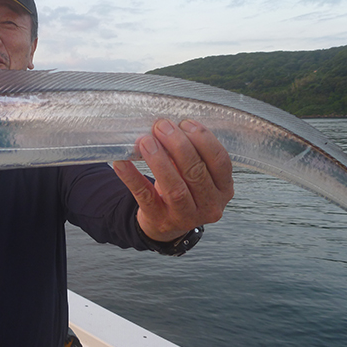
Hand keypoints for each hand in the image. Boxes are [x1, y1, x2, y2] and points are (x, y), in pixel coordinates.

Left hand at [113, 118, 233, 241]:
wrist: (165, 223)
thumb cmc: (183, 190)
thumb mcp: (194, 173)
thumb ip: (188, 153)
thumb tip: (167, 127)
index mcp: (224, 189)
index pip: (220, 161)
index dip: (203, 139)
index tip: (184, 123)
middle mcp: (210, 205)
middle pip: (197, 172)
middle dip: (178, 145)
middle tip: (161, 127)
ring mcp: (185, 216)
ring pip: (174, 188)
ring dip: (159, 160)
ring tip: (145, 141)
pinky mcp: (160, 220)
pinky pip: (145, 196)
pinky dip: (132, 177)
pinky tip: (122, 162)